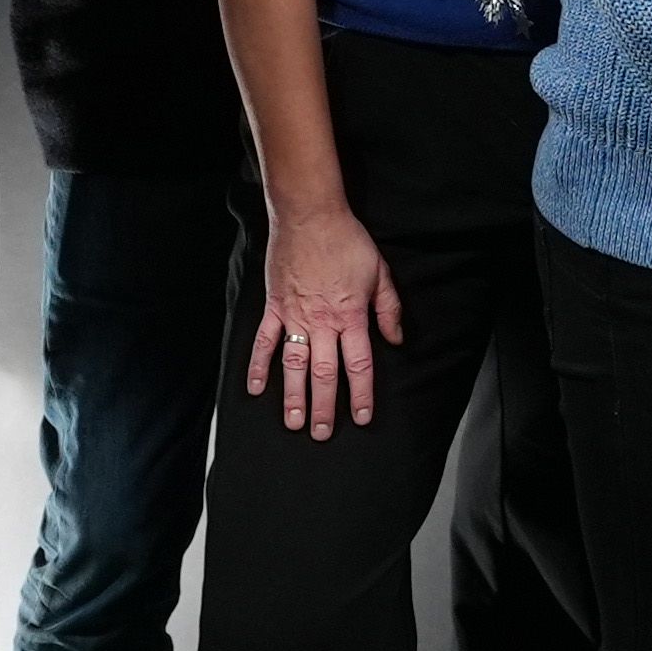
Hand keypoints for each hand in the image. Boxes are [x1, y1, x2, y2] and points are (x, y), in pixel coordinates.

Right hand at [248, 206, 400, 437]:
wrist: (311, 217)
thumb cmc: (348, 242)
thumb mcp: (380, 274)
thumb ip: (389, 310)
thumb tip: (396, 340)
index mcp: (350, 316)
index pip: (358, 365)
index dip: (360, 394)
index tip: (360, 417)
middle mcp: (321, 323)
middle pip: (323, 373)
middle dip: (323, 407)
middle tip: (321, 433)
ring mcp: (294, 316)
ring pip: (293, 365)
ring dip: (292, 396)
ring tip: (292, 423)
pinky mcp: (274, 307)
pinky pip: (264, 342)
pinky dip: (258, 365)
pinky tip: (255, 388)